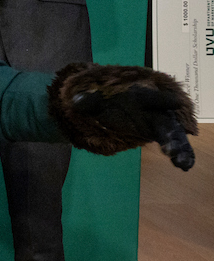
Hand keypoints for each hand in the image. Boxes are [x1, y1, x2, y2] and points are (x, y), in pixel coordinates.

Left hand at [53, 63, 197, 169]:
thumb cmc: (104, 98)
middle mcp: (151, 109)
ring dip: (177, 146)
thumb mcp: (94, 98)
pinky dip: (179, 152)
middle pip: (164, 120)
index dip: (162, 99)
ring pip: (171, 133)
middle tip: (172, 148)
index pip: (150, 97)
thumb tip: (77, 102)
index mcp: (139, 95)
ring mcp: (156, 121)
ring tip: (181, 162)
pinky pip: (170, 143)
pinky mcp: (156, 133)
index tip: (176, 103)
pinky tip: (184, 165)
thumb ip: (88, 100)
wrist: (107, 103)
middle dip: (170, 134)